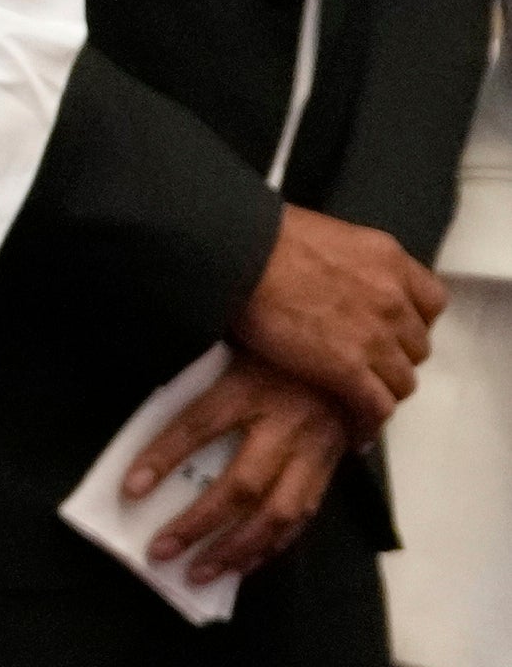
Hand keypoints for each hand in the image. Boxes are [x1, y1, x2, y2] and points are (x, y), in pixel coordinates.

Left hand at [135, 349, 355, 582]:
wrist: (351, 352)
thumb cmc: (276, 349)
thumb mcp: (234, 347)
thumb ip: (196, 378)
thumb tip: (144, 411)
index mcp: (250, 387)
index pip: (197, 425)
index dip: (163, 457)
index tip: (129, 490)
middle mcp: (284, 425)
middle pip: (240, 484)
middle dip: (199, 524)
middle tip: (160, 551)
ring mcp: (313, 452)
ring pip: (277, 513)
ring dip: (236, 549)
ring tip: (199, 573)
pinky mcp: (330, 470)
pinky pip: (303, 517)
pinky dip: (272, 547)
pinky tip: (244, 565)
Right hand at [238, 203, 445, 435]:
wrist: (236, 252)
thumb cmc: (260, 237)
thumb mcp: (324, 235)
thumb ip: (346, 263)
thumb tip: (332, 278)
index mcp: (389, 261)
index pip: (430, 303)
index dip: (413, 322)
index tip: (393, 331)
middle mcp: (393, 299)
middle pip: (416, 346)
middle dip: (394, 358)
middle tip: (367, 366)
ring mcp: (375, 336)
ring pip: (401, 381)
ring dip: (381, 392)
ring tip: (359, 403)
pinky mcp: (348, 368)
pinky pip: (376, 407)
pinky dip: (368, 422)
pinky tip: (356, 431)